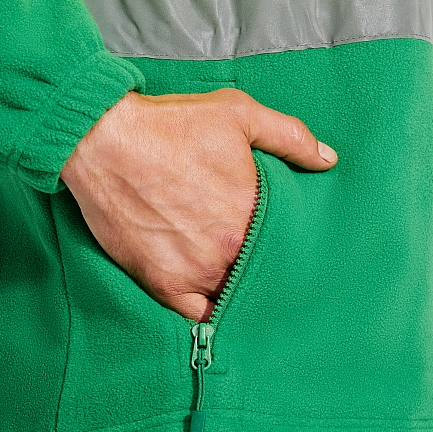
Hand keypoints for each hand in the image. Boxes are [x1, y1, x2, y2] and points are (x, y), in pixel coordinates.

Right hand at [60, 88, 337, 321]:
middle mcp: (228, 250)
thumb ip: (290, 137)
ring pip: (231, 297)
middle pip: (260, 274)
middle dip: (265, 271)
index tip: (288, 247)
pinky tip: (213, 305)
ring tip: (240, 284)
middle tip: (265, 267)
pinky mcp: (161, 283)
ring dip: (237, 292)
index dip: (289, 247)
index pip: (288, 246)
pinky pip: (195, 316)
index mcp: (253, 213)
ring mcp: (195, 272)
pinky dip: (207, 313)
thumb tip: (327, 160)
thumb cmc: (170, 127)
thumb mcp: (238, 115)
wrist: (104, 141)